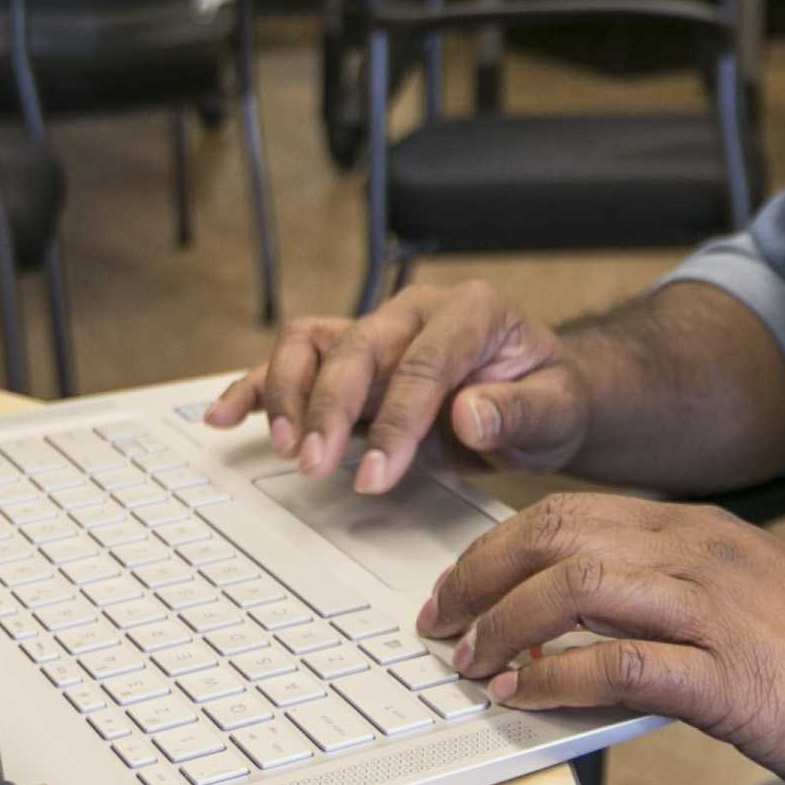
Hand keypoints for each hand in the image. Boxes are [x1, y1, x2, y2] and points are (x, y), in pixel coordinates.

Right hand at [203, 281, 590, 494]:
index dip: (396, 418)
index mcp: (473, 312)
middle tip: (316, 464)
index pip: (423, 361)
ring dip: (288, 395)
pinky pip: (296, 363)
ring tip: (286, 448)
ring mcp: (380, 334)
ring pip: (313, 344)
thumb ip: (520, 411)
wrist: (540, 396)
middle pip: (357, 348)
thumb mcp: (558, 410)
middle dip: (330, 408)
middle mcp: (417, 313)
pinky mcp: (353, 361)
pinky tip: (227, 414)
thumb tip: (469, 413)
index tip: (379, 472)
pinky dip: (258, 387)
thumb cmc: (549, 397)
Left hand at [419, 495, 784, 784]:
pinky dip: (557, 680)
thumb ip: (669, 612)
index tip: (457, 590)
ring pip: (577, 587)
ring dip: (505, 626)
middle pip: (556, 535)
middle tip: (440, 626)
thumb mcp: (745, 612)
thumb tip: (581, 642)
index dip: (497, 548)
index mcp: (702, 533)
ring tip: (473, 666)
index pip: (571, 512)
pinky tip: (527, 701)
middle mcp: (703, 555)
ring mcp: (719, 613)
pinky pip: (622, 665)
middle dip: (479, 578)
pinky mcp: (734, 681)